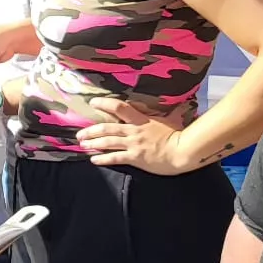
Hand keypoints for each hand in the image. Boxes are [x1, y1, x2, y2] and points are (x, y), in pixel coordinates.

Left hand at [75, 98, 191, 171]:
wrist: (182, 151)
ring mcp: (133, 144)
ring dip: (93, 143)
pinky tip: (93, 159)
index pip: (119, 107)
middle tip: (79, 133)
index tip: (93, 102)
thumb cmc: (177, 135)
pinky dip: (103, 158)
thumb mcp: (167, 120)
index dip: (104, 104)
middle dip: (91, 130)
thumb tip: (162, 105)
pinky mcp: (135, 158)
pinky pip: (115, 158)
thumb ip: (158, 115)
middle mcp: (133, 130)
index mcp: (141, 119)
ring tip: (82, 144)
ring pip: (108, 141)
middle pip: (107, 127)